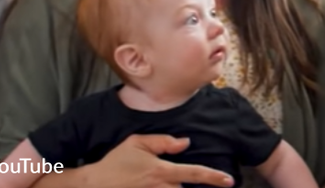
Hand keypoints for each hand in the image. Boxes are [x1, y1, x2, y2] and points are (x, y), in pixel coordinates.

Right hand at [76, 134, 233, 187]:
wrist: (94, 185)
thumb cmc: (115, 162)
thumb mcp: (136, 143)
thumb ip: (163, 142)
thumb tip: (185, 142)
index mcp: (161, 170)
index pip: (193, 173)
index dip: (213, 177)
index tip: (230, 180)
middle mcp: (160, 187)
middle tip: (207, 182)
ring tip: (188, 185)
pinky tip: (168, 186)